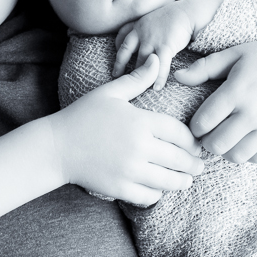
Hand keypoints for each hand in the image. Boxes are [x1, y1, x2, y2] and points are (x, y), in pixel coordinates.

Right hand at [50, 54, 203, 204]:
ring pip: (167, 181)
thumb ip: (137, 79)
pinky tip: (160, 190)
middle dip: (193, 164)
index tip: (197, 144)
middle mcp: (138, 147)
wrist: (56, 146)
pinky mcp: (119, 188)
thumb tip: (157, 60)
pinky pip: (148, 196)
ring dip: (181, 182)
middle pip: (178, 159)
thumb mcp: (110, 93)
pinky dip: (157, 194)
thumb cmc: (82, 115)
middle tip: (200, 166)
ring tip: (187, 180)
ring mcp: (129, 170)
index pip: (179, 133)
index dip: (192, 140)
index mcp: (139, 122)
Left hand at [112, 4, 195, 88]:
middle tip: (116, 75)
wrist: (188, 12)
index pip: (122, 35)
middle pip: (125, 50)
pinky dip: (158, 78)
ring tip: (137, 87)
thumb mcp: (154, 18)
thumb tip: (146, 38)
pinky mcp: (165, 46)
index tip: (116, 54)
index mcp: (138, 24)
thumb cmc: (175, 15)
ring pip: (141, 61)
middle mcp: (141, 32)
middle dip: (120, 64)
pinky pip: (160, 66)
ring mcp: (152, 40)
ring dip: (139, 75)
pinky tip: (157, 88)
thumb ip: (147, 27)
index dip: (117, 46)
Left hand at [174, 18, 256, 163]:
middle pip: (216, 145)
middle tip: (208, 133)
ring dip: (226, 150)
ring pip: (236, 156)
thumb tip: (176, 77)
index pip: (203, 122)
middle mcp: (254, 112)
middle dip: (206, 142)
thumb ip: (205, 68)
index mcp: (237, 90)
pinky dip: (247, 153)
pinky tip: (244, 139)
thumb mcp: (235, 54)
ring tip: (225, 137)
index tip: (197, 122)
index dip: (194, 126)